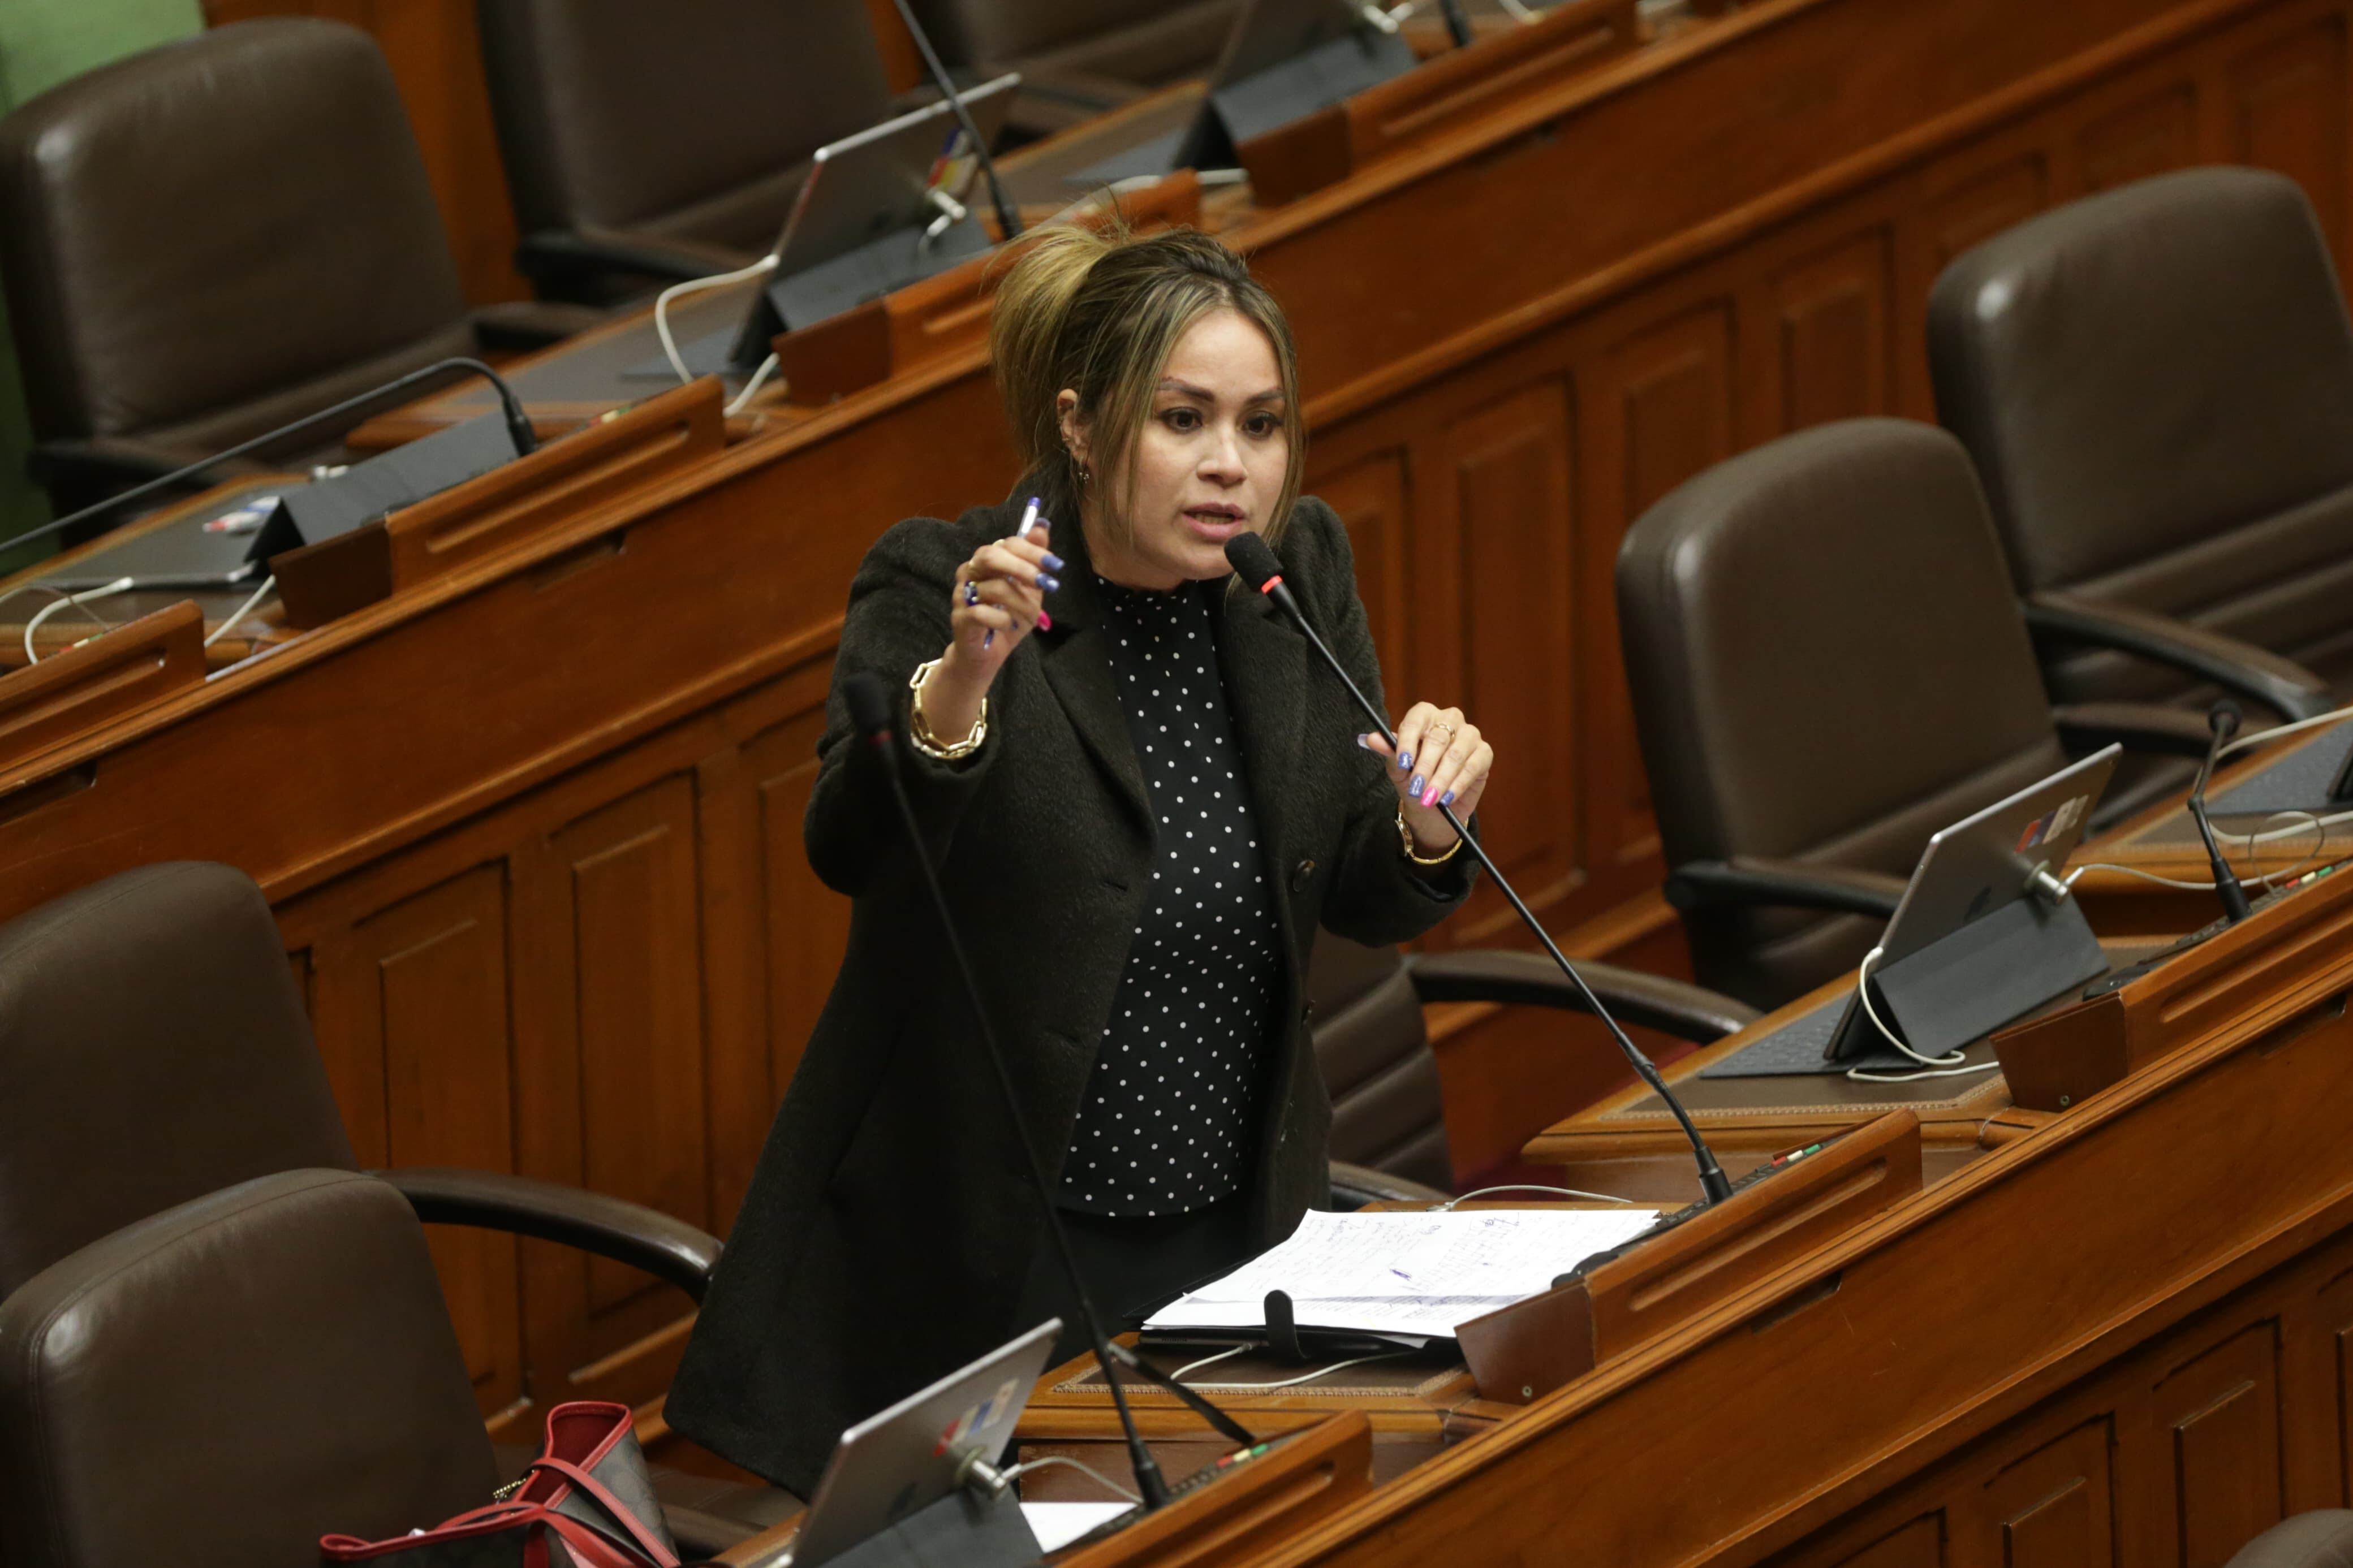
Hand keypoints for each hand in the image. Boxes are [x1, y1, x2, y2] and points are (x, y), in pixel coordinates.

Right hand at [920, 514, 1059, 740]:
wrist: (986, 654)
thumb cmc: (1007, 618)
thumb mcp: (1028, 589)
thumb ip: (1034, 560)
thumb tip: (1042, 526)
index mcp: (987, 560)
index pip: (1008, 543)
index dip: (1033, 551)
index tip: (1056, 564)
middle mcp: (970, 571)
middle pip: (991, 555)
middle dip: (1023, 568)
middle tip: (1046, 584)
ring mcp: (961, 594)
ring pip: (993, 587)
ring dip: (1020, 604)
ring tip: (1030, 617)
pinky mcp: (959, 617)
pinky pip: (982, 612)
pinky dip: (1003, 620)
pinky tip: (1009, 626)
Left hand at [1360, 703, 1490, 852]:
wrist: (1433, 807)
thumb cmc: (1414, 780)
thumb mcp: (1398, 769)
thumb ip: (1389, 752)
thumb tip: (1370, 738)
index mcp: (1425, 716)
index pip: (1416, 720)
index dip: (1408, 741)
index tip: (1402, 762)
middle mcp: (1450, 720)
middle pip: (1438, 738)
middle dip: (1425, 766)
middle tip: (1416, 788)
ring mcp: (1469, 735)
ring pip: (1456, 754)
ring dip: (1441, 779)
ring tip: (1429, 798)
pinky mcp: (1484, 753)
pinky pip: (1472, 767)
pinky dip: (1458, 784)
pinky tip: (1446, 798)